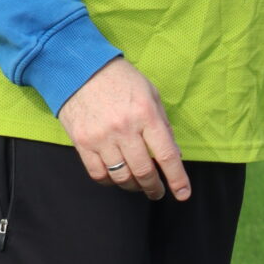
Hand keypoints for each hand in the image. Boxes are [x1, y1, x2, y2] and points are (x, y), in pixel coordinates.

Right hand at [58, 56, 189, 200]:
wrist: (80, 69)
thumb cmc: (120, 80)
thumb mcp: (150, 94)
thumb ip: (163, 124)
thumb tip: (174, 154)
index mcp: (146, 114)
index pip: (166, 155)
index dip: (177, 179)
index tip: (183, 194)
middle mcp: (124, 128)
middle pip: (144, 172)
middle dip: (154, 188)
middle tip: (157, 192)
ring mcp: (101, 137)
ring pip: (121, 176)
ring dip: (133, 186)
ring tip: (138, 185)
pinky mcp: (82, 142)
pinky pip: (98, 174)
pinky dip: (110, 182)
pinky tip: (116, 178)